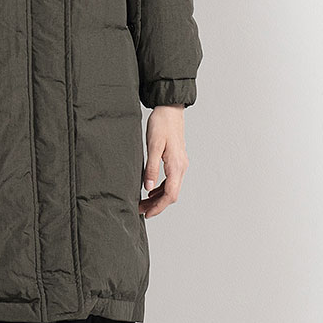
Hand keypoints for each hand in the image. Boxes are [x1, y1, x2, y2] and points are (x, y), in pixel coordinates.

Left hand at [140, 104, 188, 218]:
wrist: (170, 109)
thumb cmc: (161, 124)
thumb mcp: (153, 146)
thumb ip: (151, 168)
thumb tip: (147, 188)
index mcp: (176, 166)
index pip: (170, 195)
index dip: (158, 207)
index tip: (146, 214)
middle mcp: (181, 167)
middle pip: (172, 194)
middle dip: (157, 205)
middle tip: (140, 210)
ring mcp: (181, 163)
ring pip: (172, 188)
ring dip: (158, 197)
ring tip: (143, 202)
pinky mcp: (177, 159)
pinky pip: (171, 179)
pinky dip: (161, 188)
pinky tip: (151, 189)